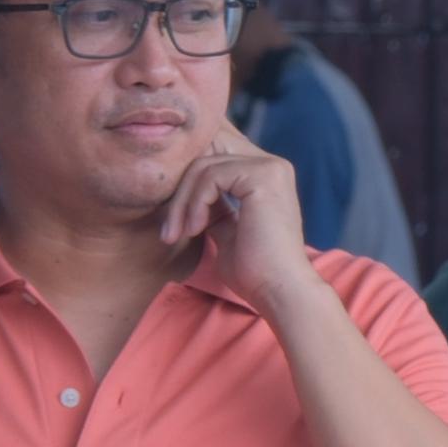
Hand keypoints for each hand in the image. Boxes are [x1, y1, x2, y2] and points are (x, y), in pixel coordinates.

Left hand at [156, 119, 319, 310]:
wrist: (279, 291)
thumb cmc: (255, 272)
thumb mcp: (225, 231)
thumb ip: (213, 206)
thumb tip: (187, 194)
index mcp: (266, 176)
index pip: (216, 155)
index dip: (187, 180)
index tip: (172, 220)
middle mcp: (271, 165)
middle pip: (206, 155)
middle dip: (179, 191)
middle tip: (168, 230)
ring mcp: (270, 168)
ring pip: (203, 166)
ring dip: (182, 203)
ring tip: (178, 233)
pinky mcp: (262, 176)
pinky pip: (210, 176)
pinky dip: (195, 203)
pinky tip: (196, 229)